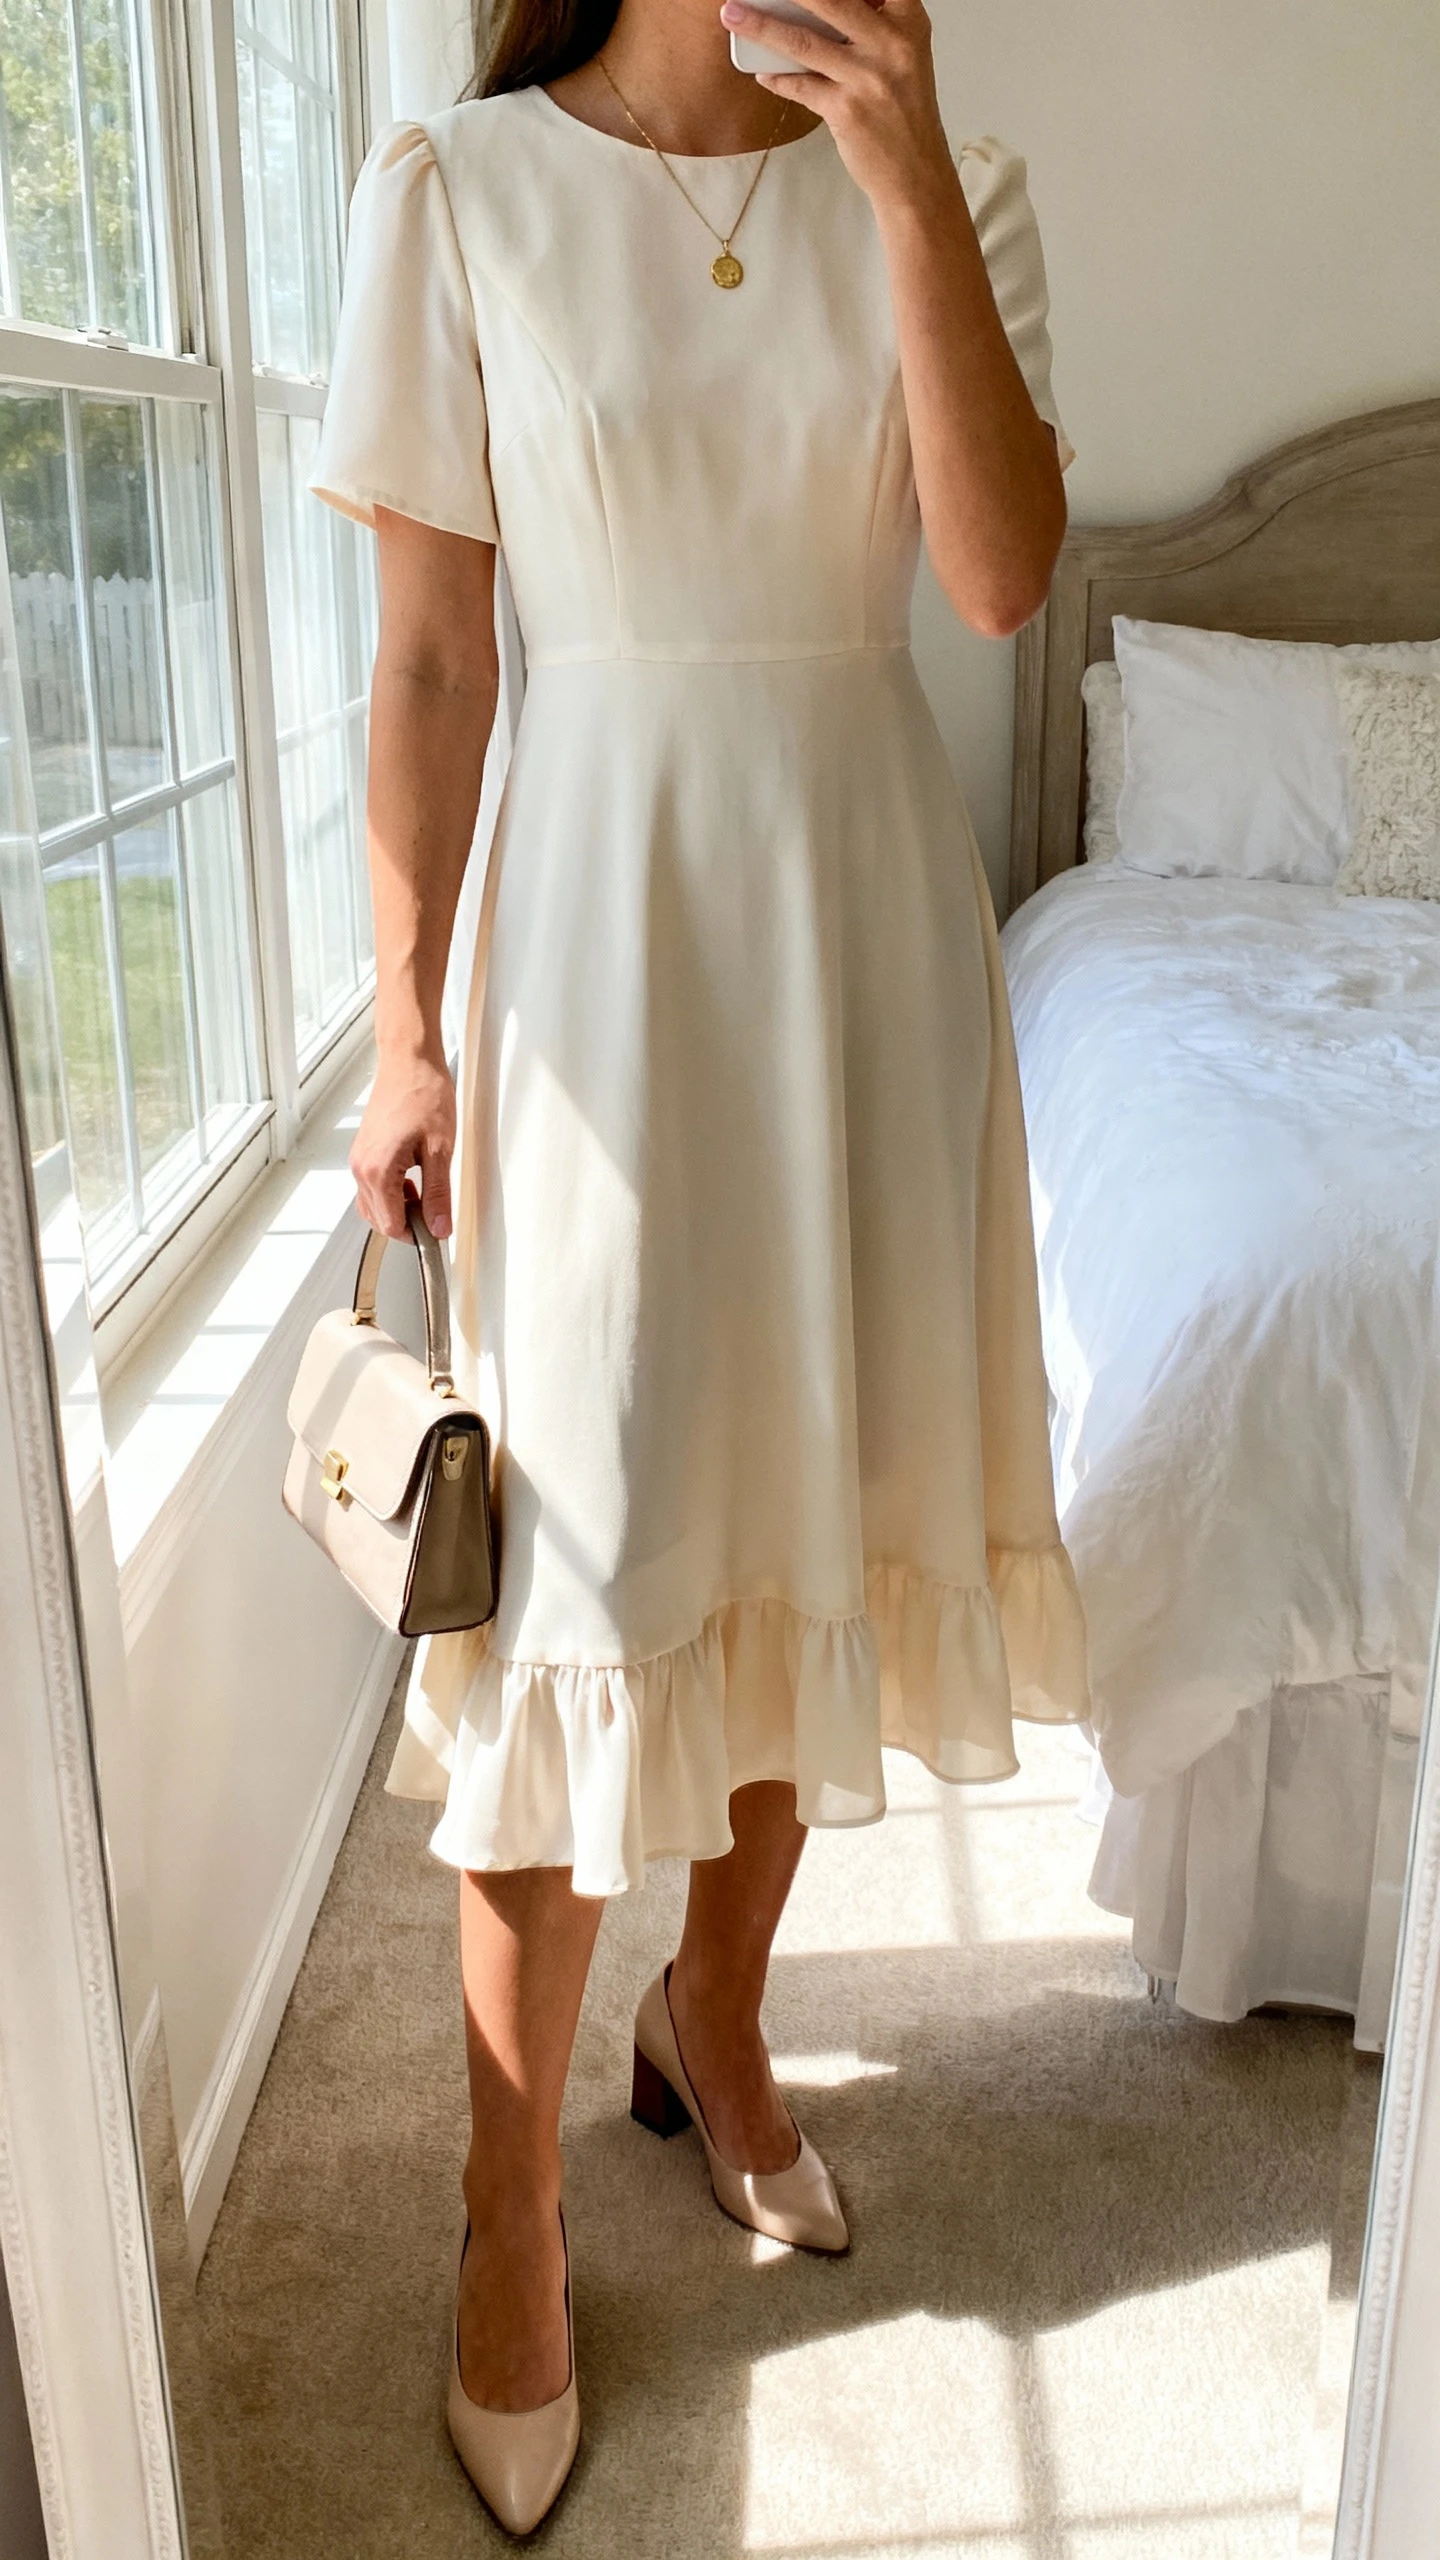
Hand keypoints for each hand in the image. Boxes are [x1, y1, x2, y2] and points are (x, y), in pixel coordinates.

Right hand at [350, 1047, 455, 1240]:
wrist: (409, 1061)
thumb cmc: (423, 1094)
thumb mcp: (440, 1150)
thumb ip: (438, 1194)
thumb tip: (439, 1225)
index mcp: (378, 1171)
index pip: (392, 1225)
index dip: (418, 1235)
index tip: (438, 1232)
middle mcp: (362, 1168)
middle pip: (379, 1220)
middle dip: (408, 1224)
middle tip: (436, 1214)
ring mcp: (360, 1159)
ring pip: (373, 1205)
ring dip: (399, 1208)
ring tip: (427, 1194)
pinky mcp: (364, 1151)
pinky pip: (372, 1186)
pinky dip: (392, 1193)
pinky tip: (414, 1180)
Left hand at [720, 0, 953, 212]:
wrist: (915, 173)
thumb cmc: (904, 112)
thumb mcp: (902, 55)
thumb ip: (870, 26)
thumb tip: (815, 6)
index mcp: (908, 21)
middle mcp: (891, 44)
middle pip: (829, 0)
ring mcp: (867, 78)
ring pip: (803, 42)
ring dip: (761, 25)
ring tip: (733, 14)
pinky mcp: (846, 110)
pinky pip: (800, 86)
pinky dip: (776, 78)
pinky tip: (762, 71)